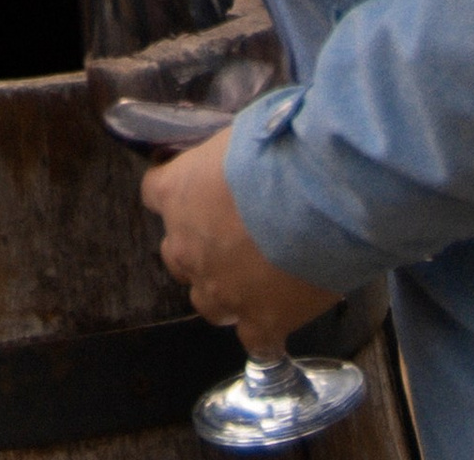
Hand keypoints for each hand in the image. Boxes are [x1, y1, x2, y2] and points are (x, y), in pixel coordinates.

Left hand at [139, 135, 340, 359]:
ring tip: (255, 281)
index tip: (196, 190)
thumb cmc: (279, 151)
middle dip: (198, 249)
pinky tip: (280, 321)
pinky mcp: (261, 321)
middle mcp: (189, 246)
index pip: (155, 193)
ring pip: (207, 303)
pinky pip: (255, 340)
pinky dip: (265, 332)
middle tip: (231, 238)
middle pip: (176, 255)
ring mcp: (221, 290)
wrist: (318, 196)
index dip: (178, 194)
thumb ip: (227, 154)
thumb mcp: (240, 132)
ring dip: (224, 292)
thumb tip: (241, 152)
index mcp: (177, 193)